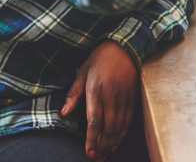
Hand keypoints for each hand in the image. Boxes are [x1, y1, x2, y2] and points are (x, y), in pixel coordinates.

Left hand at [60, 41, 137, 160]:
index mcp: (96, 89)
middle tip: (98, 157)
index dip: (92, 139)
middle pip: (108, 126)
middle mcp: (111, 94)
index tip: (89, 152)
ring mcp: (124, 95)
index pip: (94, 120)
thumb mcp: (82, 72)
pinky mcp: (133, 94)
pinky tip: (119, 139)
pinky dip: (124, 131)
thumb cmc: (100, 58)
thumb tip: (63, 114)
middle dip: (103, 144)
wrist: (124, 45)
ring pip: (120, 124)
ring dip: (114, 140)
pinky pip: (129, 117)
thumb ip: (73, 94)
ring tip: (107, 152)